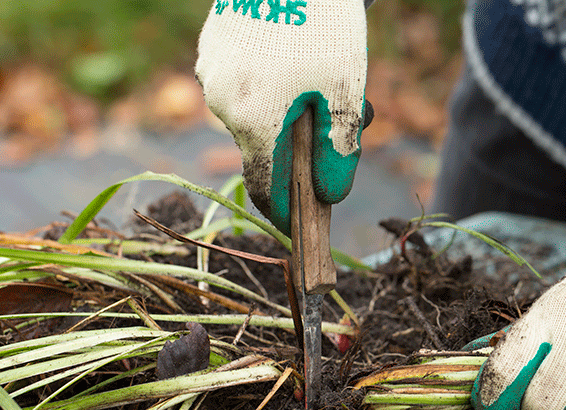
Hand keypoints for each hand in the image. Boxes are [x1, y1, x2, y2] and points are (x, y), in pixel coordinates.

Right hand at [196, 0, 367, 232]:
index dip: (288, 214)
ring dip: (292, 112)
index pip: (266, 191)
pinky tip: (301, 55)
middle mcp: (223, 103)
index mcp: (254, 122)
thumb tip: (329, 197)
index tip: (305, 227)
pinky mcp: (212, 48)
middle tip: (353, 117)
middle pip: (266, 147)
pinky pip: (245, 85)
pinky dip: (275, 86)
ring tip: (330, 76)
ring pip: (256, 114)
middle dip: (306, 146)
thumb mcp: (344, 94)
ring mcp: (212, 73)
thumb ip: (337, 153)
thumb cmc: (324, 27)